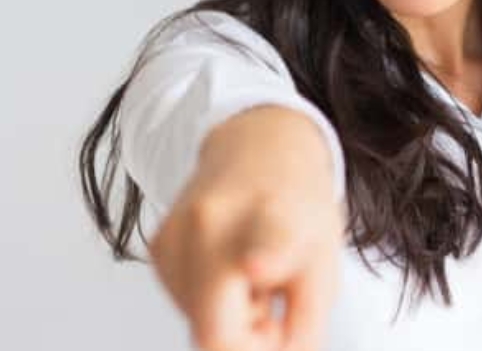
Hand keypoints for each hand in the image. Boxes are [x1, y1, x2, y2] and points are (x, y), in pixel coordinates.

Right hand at [147, 106, 345, 350]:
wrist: (261, 148)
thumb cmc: (297, 207)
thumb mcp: (325, 264)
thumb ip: (305, 324)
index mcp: (275, 216)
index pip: (269, 242)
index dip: (267, 259)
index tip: (254, 264)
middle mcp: (216, 220)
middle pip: (215, 327)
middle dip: (248, 342)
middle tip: (273, 314)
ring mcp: (178, 231)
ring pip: (198, 324)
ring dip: (229, 321)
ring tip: (252, 278)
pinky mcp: (157, 245)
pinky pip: (183, 305)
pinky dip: (208, 304)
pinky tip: (226, 270)